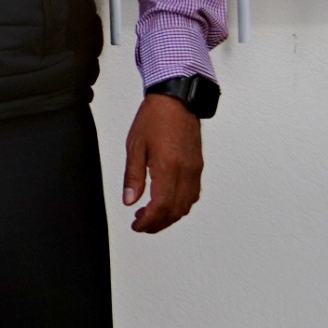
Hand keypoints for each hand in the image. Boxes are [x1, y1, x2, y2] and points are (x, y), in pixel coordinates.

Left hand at [123, 93, 203, 232]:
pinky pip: (193, 194)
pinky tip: (165, 202)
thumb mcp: (135, 146)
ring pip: (186, 205)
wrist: (177, 101)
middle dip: (158, 223)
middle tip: (141, 225)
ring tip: (149, 215)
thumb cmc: (154, 119)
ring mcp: (195, 171)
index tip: (136, 226)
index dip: (149, 222)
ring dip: (169, 216)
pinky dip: (180, 205)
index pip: (160, 206)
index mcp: (168, 168)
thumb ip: (133, 176)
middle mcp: (186, 173)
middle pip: (175, 211)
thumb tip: (130, 201)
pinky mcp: (198, 167)